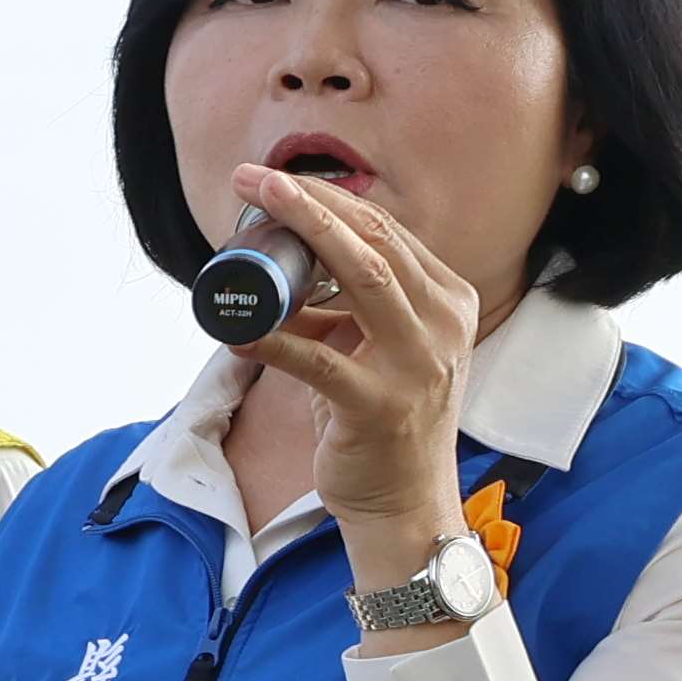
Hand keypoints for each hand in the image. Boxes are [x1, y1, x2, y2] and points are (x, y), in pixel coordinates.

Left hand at [225, 161, 480, 589]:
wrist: (404, 502)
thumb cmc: (383, 420)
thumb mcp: (374, 349)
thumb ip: (341, 309)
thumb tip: (278, 271)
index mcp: (446, 301)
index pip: (386, 231)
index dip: (328, 197)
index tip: (273, 180)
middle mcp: (443, 324)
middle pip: (376, 241)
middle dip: (312, 202)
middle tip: (253, 178)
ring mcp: (417, 365)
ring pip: (366, 279)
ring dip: (306, 238)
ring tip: (255, 212)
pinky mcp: (380, 407)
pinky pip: (319, 363)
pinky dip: (274, 341)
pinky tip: (235, 329)